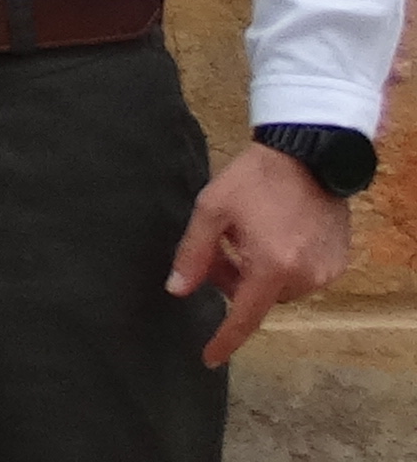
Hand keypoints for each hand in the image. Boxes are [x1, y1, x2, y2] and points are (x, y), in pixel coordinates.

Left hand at [170, 142, 357, 366]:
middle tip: (221, 248)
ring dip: (258, 273)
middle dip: (234, 281)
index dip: (224, 340)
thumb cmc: (254, 180)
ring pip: (280, 289)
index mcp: (272, 268)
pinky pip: (302, 277)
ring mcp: (326, 271)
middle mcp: (305, 277)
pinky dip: (282, 265)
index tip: (208, 359)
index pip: (244, 317)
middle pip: (258, 298)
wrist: (308, 155)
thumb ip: (193, 253)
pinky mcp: (338, 261)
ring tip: (247, 236)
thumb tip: (177, 290)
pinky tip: (273, 234)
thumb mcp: (212, 210)